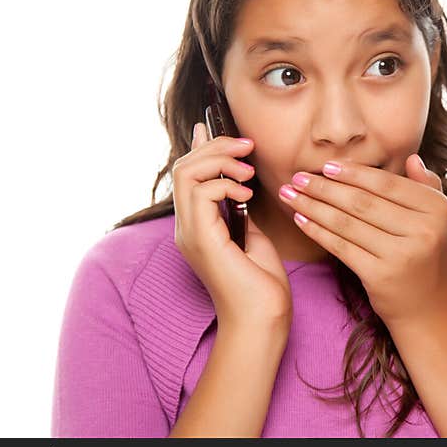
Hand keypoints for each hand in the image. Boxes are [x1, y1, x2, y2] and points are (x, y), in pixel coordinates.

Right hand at [172, 123, 293, 331]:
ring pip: (185, 173)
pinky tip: (246, 194)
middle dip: (215, 146)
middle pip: (182, 167)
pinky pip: (200, 192)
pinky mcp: (201, 240)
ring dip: (219, 160)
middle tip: (246, 145)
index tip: (216, 127)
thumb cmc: (262, 285)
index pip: (187, 175)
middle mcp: (186, 227)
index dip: (200, 146)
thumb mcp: (254, 235)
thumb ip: (241, 209)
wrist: (263, 320)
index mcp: (198, 225)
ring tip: (247, 170)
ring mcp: (190, 234)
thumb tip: (241, 182)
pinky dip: (225, 184)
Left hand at [277, 154, 446, 327]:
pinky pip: (341, 246)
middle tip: (298, 177)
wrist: (429, 311)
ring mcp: (402, 254)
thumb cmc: (427, 259)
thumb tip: (412, 157)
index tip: (326, 166)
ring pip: (347, 222)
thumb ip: (426, 187)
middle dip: (325, 187)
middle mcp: (424, 230)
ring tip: (290, 194)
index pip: (387, 184)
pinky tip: (301, 219)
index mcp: (438, 209)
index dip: (354, 173)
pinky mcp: (380, 275)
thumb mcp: (438, 221)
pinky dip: (318, 231)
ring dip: (313, 205)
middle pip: (363, 201)